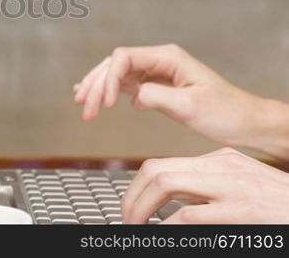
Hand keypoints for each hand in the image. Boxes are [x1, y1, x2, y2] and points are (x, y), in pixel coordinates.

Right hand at [73, 44, 288, 159]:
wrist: (244, 123)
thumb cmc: (225, 112)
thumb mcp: (190, 106)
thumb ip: (156, 96)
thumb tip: (132, 95)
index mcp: (168, 57)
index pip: (124, 58)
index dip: (108, 78)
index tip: (104, 104)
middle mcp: (159, 60)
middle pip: (115, 65)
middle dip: (97, 86)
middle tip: (84, 110)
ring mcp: (155, 72)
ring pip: (116, 74)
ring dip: (98, 89)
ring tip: (81, 105)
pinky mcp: (155, 86)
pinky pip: (124, 84)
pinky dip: (107, 92)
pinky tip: (94, 99)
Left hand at [122, 148, 288, 223]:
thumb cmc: (279, 208)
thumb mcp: (241, 188)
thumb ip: (207, 190)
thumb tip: (168, 208)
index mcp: (219, 161)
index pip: (160, 166)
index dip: (135, 189)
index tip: (128, 209)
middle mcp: (223, 167)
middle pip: (156, 171)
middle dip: (130, 197)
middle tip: (125, 222)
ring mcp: (233, 187)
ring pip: (165, 184)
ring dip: (140, 210)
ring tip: (135, 230)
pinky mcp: (244, 210)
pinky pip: (190, 215)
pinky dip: (168, 229)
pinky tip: (162, 237)